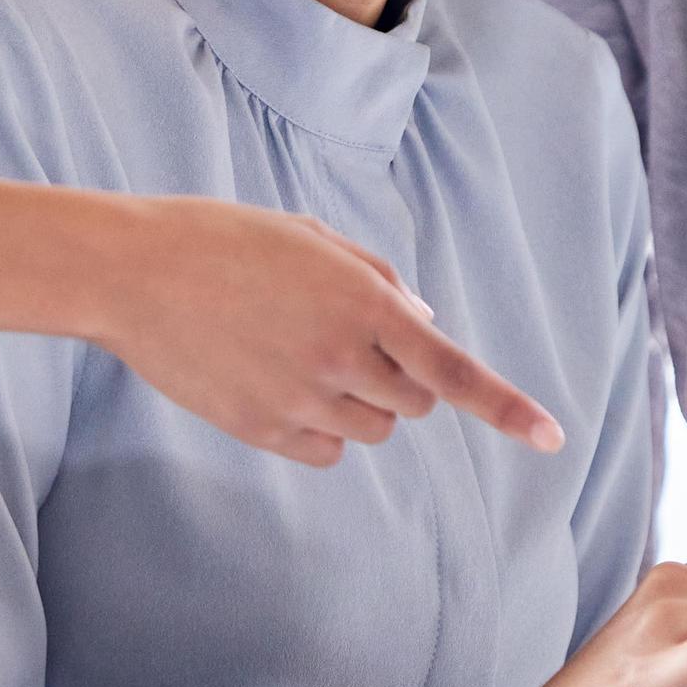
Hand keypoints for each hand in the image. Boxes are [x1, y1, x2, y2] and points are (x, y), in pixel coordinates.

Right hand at [93, 196, 565, 468]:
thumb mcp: (312, 238)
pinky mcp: (264, 431)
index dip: (508, 408)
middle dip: (404, 378)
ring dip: (362, 399)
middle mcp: (341, 359)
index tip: (553, 438)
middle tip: (352, 336)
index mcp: (362, 303)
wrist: (134, 272)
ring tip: (300, 349)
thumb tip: (428, 328)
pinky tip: (276, 381)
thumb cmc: (225, 240)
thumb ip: (380, 281)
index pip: (454, 370)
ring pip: (373, 428)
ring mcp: (301, 400)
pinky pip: (327, 449)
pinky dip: (321, 425)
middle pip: (417, 403)